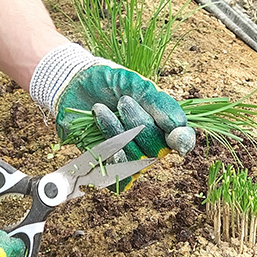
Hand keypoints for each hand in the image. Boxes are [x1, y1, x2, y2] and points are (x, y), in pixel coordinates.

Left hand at [30, 43, 194, 170]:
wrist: (74, 83)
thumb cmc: (110, 82)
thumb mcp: (139, 86)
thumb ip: (162, 106)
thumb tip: (182, 130)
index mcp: (162, 124)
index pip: (181, 140)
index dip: (181, 140)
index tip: (175, 136)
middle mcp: (148, 145)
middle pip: (155, 148)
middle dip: (138, 123)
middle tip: (123, 101)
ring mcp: (128, 157)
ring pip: (133, 160)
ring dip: (116, 132)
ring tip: (101, 109)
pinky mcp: (107, 166)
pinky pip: (116, 174)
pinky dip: (108, 154)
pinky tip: (100, 133)